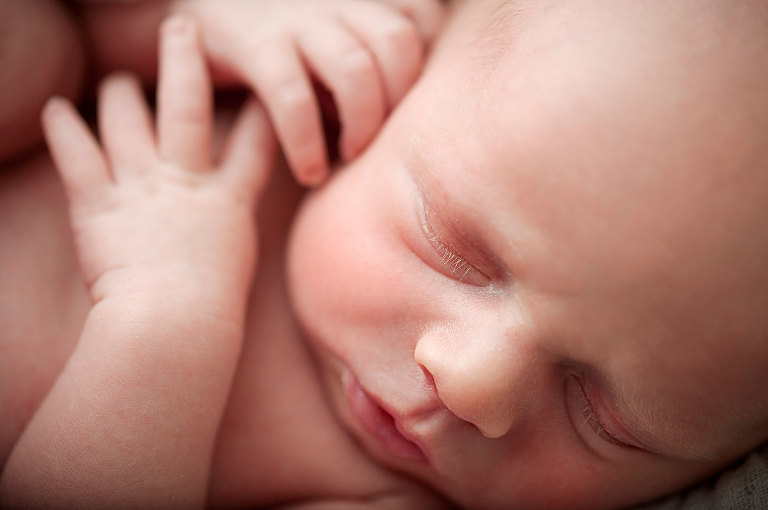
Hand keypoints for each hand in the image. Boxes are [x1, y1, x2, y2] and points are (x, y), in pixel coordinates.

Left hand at [43, 16, 275, 309]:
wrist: (173, 323)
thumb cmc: (211, 313)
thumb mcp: (234, 267)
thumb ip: (228, 238)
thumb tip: (222, 234)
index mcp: (228, 202)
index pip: (254, 145)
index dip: (263, 110)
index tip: (263, 83)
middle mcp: (185, 183)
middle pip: (186, 108)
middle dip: (185, 63)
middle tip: (183, 29)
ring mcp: (141, 190)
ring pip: (128, 122)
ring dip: (121, 94)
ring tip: (118, 77)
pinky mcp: (98, 206)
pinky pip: (79, 157)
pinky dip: (65, 130)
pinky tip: (57, 107)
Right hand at [173, 0, 444, 185]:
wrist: (193, 10)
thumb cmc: (275, 36)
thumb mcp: (329, 33)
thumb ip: (368, 55)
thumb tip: (403, 111)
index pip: (422, 19)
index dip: (427, 67)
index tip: (409, 107)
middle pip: (398, 43)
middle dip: (400, 102)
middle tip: (381, 142)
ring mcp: (294, 17)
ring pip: (355, 70)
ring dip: (362, 124)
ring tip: (349, 157)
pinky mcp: (253, 43)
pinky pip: (294, 98)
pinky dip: (307, 144)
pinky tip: (309, 171)